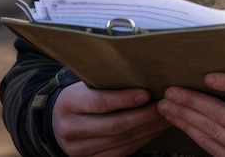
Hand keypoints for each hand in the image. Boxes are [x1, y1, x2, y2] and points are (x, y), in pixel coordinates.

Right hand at [52, 81, 170, 156]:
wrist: (57, 121)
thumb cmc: (80, 96)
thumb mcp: (85, 84)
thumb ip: (107, 82)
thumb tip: (143, 75)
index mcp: (70, 103)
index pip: (100, 103)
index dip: (124, 99)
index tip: (146, 93)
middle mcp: (72, 129)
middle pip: (114, 126)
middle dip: (144, 116)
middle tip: (165, 106)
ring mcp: (79, 149)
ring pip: (121, 142)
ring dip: (148, 129)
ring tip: (166, 116)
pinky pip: (122, 152)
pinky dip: (142, 140)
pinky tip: (154, 130)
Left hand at [157, 73, 224, 156]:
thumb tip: (219, 71)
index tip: (207, 76)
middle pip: (222, 115)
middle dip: (192, 102)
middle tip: (171, 91)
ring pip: (212, 133)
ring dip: (186, 118)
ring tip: (168, 107)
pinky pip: (213, 148)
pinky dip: (195, 134)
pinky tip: (182, 123)